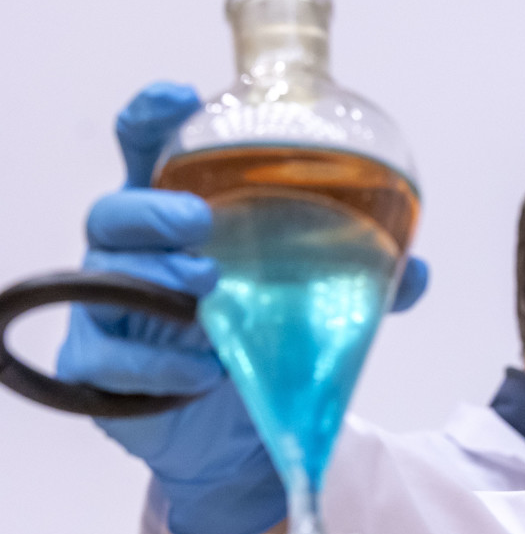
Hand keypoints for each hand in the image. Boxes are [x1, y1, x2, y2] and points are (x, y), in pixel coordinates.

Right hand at [56, 82, 428, 533]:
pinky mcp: (98, 369)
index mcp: (177, 217)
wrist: (231, 437)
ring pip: (105, 278)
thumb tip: (416, 271)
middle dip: (152, 209)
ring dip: (155, 278)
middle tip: (198, 219)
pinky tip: (200, 367)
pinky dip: (158, 361)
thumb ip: (356, 281)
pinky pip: (109, 358)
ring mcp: (107, 312)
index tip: (177, 97)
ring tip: (206, 285)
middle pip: (115, 212)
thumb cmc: (254, 343)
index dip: (153, 119)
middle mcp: (133, 256)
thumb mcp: (307, 304)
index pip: (150, 153)